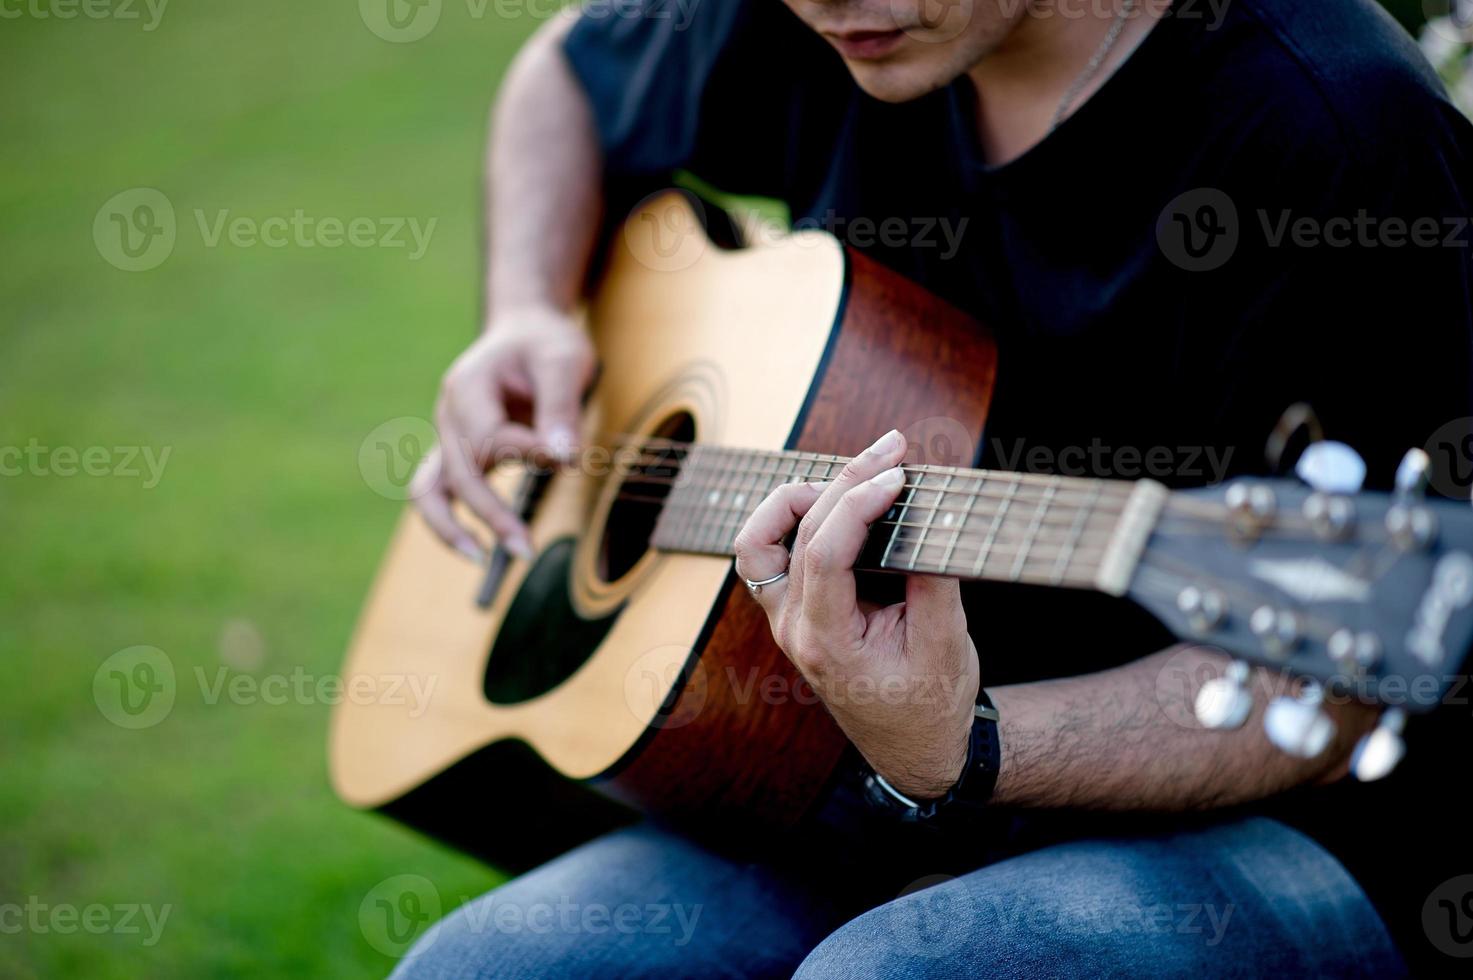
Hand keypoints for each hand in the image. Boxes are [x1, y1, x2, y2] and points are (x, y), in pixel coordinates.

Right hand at [412, 306, 593, 560]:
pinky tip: (482, 548)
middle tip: (526, 549)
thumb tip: (564, 459)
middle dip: (490, 514)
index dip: (526, 452)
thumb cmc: (544, 344)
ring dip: (451, 529)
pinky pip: (440, 495)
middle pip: (458, 474)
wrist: (524, 332)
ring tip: (483, 560)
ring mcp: (448, 438)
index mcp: (467, 386)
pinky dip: (453, 524)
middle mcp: (448, 415)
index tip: (567, 455)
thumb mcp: (562, 362)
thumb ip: (560, 408)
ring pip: (429, 491)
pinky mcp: (458, 456)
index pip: (489, 436)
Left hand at [733, 430, 978, 799]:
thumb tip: (928, 513)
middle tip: (894, 450)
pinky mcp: (791, 610)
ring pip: (761, 540)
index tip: (899, 475)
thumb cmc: (933, 703)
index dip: (859, 503)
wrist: (916, 747)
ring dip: (800, 497)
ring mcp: (784, 620)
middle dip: (846, 482)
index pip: (823, 554)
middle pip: (799, 534)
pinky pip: (769, 553)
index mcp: (825, 643)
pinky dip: (795, 518)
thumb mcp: (946, 644)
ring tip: (855, 474)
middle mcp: (792, 629)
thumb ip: (933, 580)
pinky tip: (835, 498)